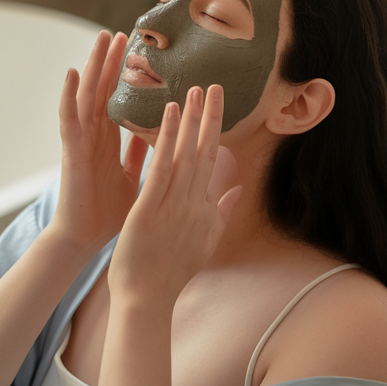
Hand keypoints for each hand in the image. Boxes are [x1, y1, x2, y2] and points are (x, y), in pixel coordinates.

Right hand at [51, 31, 148, 250]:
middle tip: (119, 31)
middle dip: (109, 62)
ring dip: (93, 67)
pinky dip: (68, 96)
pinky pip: (68, 120)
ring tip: (101, 39)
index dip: (123, 75)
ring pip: (86, 95)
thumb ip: (137, 154)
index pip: (116, 99)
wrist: (86, 240)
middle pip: (101, 90)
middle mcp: (93, 136)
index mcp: (108, 142)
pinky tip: (71, 74)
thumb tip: (151, 134)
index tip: (135, 50)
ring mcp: (80, 142)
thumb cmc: (108, 213)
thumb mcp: (132, 177)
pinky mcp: (72, 152)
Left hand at [108, 85, 241, 305]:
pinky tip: (168, 115)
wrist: (147, 300)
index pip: (211, 161)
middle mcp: (192, 203)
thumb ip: (222, 212)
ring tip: (195, 91)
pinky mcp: (149, 209)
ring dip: (190, 121)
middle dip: (210, 118)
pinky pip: (159, 169)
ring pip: (184, 155)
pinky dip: (165, 140)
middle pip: (204, 153)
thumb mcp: (204, 242)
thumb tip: (238, 188)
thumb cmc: (170, 273)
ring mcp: (173, 205)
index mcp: (203, 209)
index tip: (218, 105)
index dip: (215, 131)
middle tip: (214, 85)